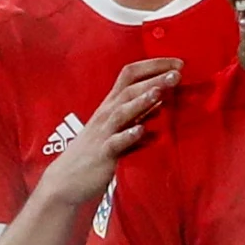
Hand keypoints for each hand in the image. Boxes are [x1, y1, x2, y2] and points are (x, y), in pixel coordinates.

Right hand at [35, 58, 181, 205]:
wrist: (65, 182)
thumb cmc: (95, 152)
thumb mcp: (119, 127)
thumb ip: (138, 114)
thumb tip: (161, 101)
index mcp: (111, 105)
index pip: (130, 75)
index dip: (153, 66)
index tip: (178, 63)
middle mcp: (107, 114)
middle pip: (129, 89)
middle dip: (154, 79)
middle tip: (178, 73)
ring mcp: (103, 133)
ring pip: (122, 112)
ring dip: (142, 101)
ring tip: (160, 91)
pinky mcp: (103, 154)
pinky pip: (115, 143)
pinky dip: (129, 136)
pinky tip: (142, 130)